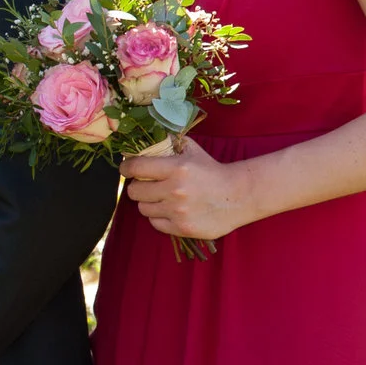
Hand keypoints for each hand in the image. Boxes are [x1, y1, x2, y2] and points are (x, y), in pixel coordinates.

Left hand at [117, 136, 255, 240]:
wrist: (239, 196)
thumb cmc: (212, 170)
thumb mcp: (192, 150)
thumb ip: (168, 142)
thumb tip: (143, 136)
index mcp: (177, 168)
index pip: (136, 168)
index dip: (126, 168)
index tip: (126, 168)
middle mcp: (175, 191)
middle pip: (134, 192)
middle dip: (137, 186)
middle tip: (146, 184)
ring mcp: (178, 212)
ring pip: (143, 208)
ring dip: (149, 202)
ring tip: (161, 197)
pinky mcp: (182, 228)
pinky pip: (155, 223)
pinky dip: (159, 217)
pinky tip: (171, 210)